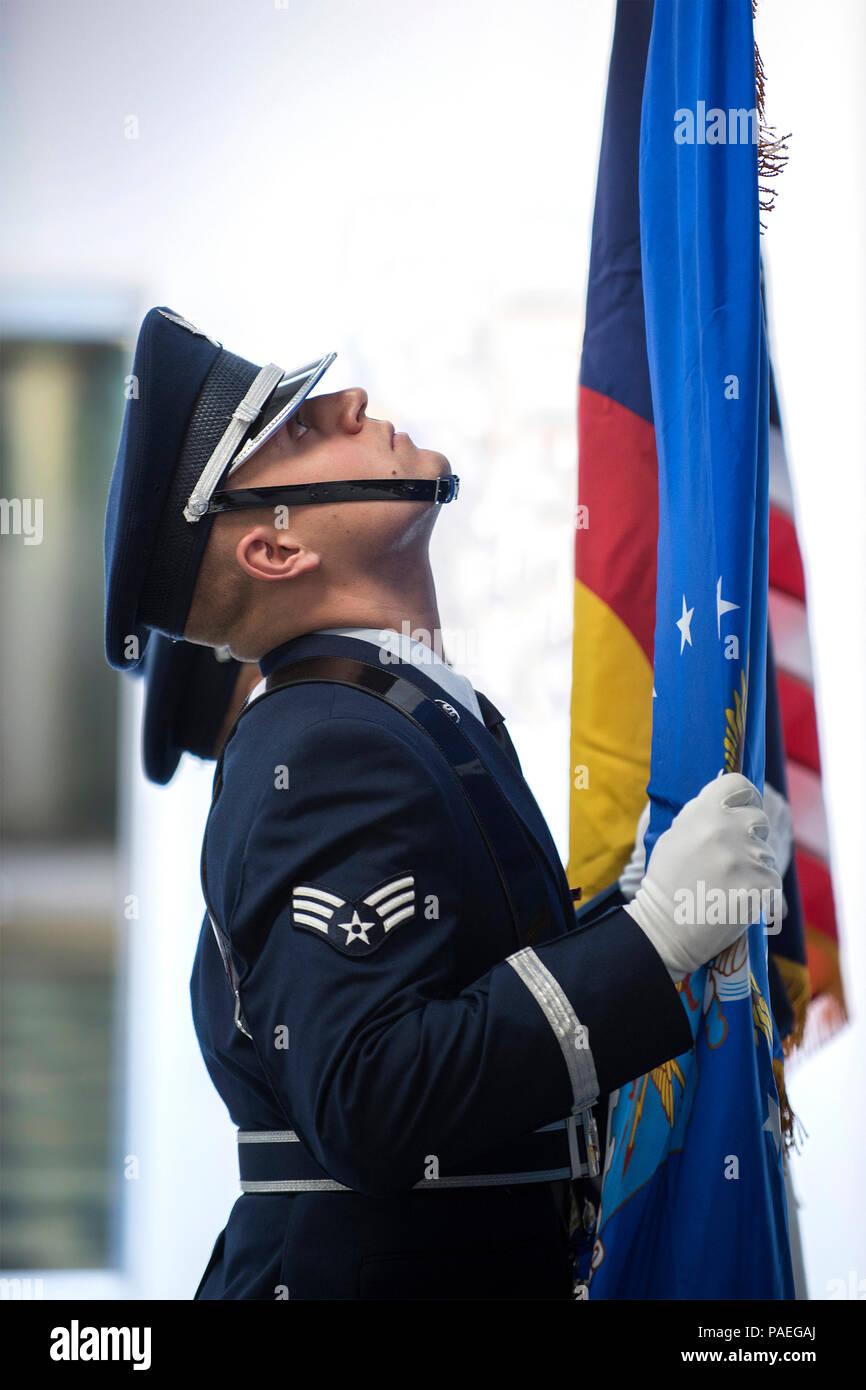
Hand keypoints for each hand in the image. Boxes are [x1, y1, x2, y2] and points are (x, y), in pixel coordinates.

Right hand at [624, 772, 781, 980]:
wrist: (666, 928)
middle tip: (734, 858)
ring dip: (755, 866)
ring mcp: (743, 858)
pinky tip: (740, 900)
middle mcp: (724, 829)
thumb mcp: (675, 837)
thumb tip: (731, 802)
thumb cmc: (668, 882)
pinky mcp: (759, 885)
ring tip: (730, 884)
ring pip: (766, 852)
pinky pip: (772, 879)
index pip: (738, 784)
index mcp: (702, 812)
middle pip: (759, 818)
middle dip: (751, 836)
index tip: (745, 808)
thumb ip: (702, 816)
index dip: (745, 796)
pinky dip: (762, 892)